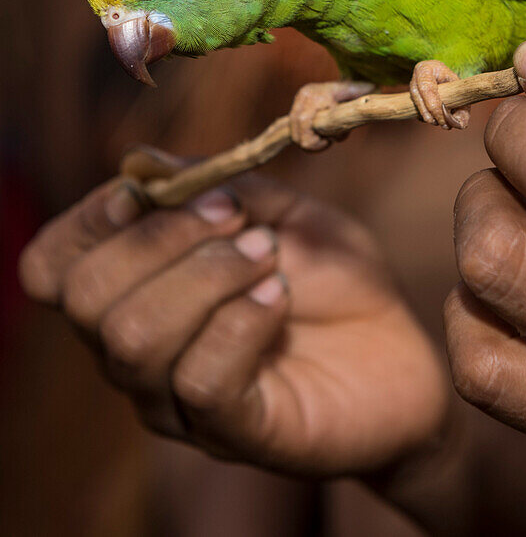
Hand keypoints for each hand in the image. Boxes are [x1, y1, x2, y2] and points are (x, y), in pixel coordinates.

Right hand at [19, 172, 446, 477]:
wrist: (403, 351)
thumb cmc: (331, 277)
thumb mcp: (281, 210)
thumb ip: (216, 185)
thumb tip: (142, 163)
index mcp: (137, 291)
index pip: (54, 267)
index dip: (85, 221)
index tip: (144, 189)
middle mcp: (138, 355)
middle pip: (88, 300)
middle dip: (160, 240)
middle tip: (236, 217)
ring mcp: (179, 403)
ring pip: (136, 340)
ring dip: (206, 276)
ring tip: (268, 255)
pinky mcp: (236, 432)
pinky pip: (201, 382)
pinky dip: (240, 321)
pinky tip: (279, 298)